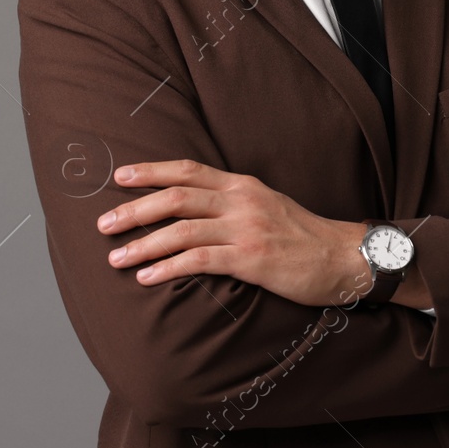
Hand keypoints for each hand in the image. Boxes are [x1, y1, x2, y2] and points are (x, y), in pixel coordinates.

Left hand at [96, 160, 368, 307]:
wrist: (344, 257)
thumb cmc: (303, 237)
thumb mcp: (267, 205)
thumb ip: (232, 203)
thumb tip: (192, 209)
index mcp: (242, 185)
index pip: (188, 170)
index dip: (151, 171)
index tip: (119, 175)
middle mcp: (241, 200)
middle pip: (176, 197)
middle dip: (134, 209)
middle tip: (103, 223)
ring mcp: (246, 228)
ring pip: (182, 230)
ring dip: (143, 244)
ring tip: (116, 257)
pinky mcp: (252, 259)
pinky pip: (200, 261)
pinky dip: (168, 267)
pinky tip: (147, 278)